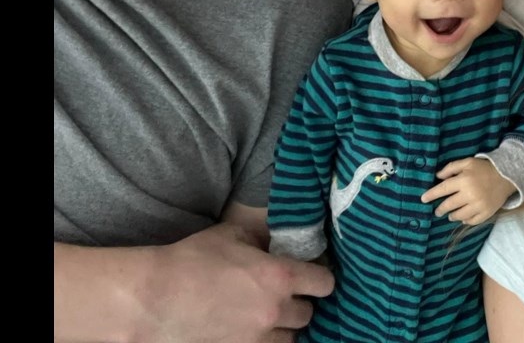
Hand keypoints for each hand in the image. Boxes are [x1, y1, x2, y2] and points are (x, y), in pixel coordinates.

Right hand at [132, 222, 332, 342]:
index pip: (324, 284)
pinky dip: (264, 341)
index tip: (311, 277)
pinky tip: (251, 330)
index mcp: (279, 276)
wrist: (153, 297)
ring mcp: (258, 337)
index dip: (320, 279)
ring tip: (266, 316)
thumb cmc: (191, 259)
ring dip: (283, 327)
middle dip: (299, 304)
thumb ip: (260, 240)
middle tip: (283, 296)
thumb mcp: (231, 235)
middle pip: (308, 314)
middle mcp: (275, 309)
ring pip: (290, 338)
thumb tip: (272, 244)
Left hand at [421, 158, 516, 224]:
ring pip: (460, 215)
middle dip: (440, 209)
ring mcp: (479, 205)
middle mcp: (470, 194)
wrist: (507, 176)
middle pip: (449, 205)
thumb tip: (437, 176)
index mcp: (464, 180)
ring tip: (450, 215)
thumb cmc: (484, 168)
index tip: (423, 199)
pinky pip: (472, 221)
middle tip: (437, 211)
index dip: (431, 194)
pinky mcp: (487, 213)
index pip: (443, 189)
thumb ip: (451, 168)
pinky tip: (463, 218)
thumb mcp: (468, 162)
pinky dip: (466, 220)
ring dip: (452, 216)